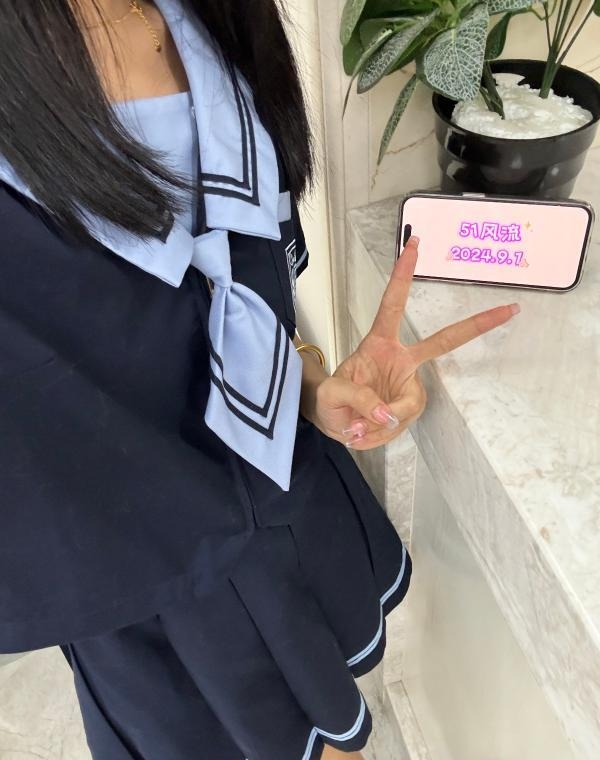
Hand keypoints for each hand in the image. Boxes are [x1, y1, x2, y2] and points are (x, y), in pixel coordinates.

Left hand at [313, 236, 519, 449]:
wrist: (334, 423)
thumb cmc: (331, 400)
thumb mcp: (331, 395)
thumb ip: (358, 399)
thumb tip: (390, 414)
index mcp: (378, 343)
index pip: (392, 306)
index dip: (402, 277)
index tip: (414, 245)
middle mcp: (400, 360)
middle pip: (443, 341)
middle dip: (477, 325)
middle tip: (508, 309)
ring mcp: (409, 385)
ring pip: (408, 406)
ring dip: (378, 422)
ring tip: (354, 427)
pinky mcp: (409, 407)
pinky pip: (401, 423)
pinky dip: (379, 433)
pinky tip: (363, 432)